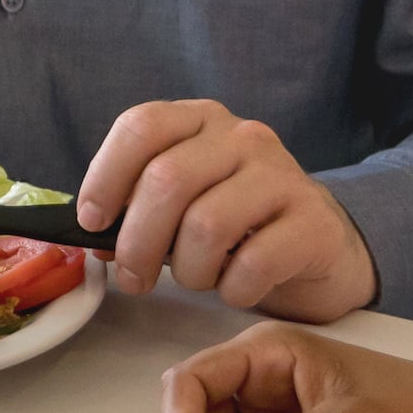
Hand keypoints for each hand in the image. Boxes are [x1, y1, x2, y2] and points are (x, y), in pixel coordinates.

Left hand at [78, 101, 380, 319]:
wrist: (320, 246)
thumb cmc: (238, 226)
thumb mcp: (184, 204)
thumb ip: (138, 209)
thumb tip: (94, 237)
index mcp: (200, 122)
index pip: (141, 127)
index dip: (105, 176)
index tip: (93, 222)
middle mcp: (242, 138)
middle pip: (167, 180)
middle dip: (137, 242)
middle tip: (134, 279)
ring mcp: (282, 175)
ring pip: (206, 224)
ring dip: (188, 270)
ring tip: (198, 279)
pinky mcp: (314, 222)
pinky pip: (253, 264)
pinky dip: (232, 290)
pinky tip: (236, 289)